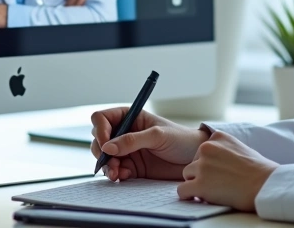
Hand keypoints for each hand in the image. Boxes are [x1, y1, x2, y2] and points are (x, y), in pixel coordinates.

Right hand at [90, 107, 207, 181]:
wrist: (194, 159)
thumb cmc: (181, 139)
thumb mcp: (158, 135)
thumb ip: (133, 140)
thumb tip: (108, 147)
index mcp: (130, 117)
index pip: (103, 119)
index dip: (100, 130)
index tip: (106, 144)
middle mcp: (125, 133)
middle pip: (99, 139)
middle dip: (101, 151)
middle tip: (110, 162)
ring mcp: (127, 151)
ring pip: (104, 157)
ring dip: (106, 166)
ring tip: (116, 173)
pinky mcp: (132, 167)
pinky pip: (115, 170)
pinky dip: (115, 174)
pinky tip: (123, 176)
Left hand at [177, 130, 277, 211]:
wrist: (265, 185)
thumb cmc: (259, 170)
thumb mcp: (240, 148)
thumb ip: (224, 150)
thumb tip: (213, 162)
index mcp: (217, 137)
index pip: (202, 151)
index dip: (209, 164)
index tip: (220, 172)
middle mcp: (207, 148)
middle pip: (193, 163)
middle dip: (202, 174)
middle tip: (218, 183)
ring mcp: (202, 166)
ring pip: (187, 176)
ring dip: (196, 184)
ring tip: (213, 191)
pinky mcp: (200, 184)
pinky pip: (182, 190)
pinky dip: (188, 196)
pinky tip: (199, 198)